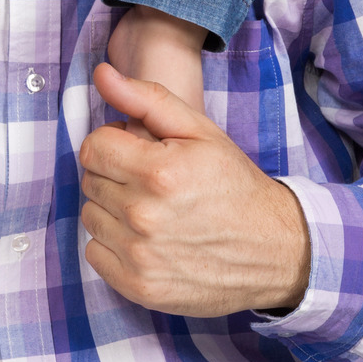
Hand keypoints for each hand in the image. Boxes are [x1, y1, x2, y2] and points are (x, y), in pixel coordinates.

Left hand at [79, 62, 309, 316]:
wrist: (273, 249)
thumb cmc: (234, 185)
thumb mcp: (200, 130)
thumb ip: (146, 99)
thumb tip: (100, 75)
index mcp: (157, 171)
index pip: (93, 147)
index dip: (115, 143)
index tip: (140, 152)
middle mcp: (143, 216)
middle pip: (90, 181)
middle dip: (115, 175)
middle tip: (153, 182)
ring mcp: (139, 256)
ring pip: (91, 217)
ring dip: (113, 210)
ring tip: (152, 210)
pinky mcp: (138, 286)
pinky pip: (95, 253)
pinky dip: (114, 244)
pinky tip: (147, 239)